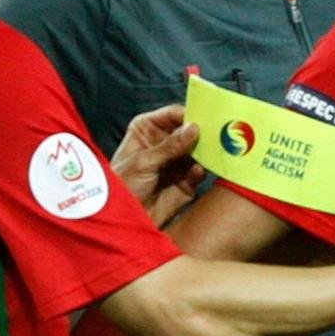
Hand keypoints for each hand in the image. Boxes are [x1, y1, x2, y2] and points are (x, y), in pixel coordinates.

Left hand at [111, 104, 205, 226]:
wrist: (121, 221)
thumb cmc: (120, 186)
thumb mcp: (143, 162)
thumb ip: (169, 146)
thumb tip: (193, 128)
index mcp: (148, 129)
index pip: (173, 115)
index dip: (188, 115)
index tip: (202, 118)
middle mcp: (164, 143)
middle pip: (190, 131)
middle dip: (202, 133)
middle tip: (214, 133)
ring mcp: (177, 163)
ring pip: (198, 151)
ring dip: (205, 152)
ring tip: (210, 152)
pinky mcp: (186, 182)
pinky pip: (198, 173)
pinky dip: (200, 171)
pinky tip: (197, 171)